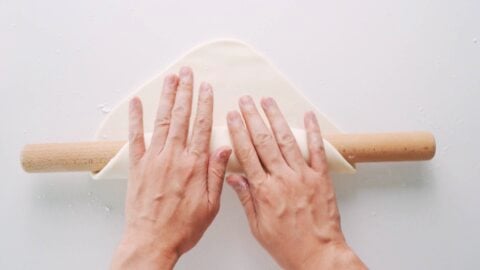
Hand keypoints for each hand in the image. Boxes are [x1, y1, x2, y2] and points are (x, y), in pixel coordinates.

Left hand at [111, 67, 230, 269]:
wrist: (152, 241)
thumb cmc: (182, 227)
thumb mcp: (211, 205)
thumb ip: (217, 174)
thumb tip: (224, 148)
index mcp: (195, 165)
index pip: (203, 127)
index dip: (205, 104)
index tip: (207, 88)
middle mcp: (174, 157)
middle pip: (182, 117)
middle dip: (185, 92)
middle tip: (187, 73)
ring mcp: (154, 159)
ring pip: (162, 121)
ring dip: (167, 98)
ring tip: (170, 79)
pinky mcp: (138, 166)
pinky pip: (135, 137)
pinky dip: (135, 118)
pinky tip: (136, 103)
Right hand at [226, 96, 365, 269]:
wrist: (317, 255)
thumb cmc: (288, 244)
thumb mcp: (257, 226)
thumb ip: (246, 198)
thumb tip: (234, 177)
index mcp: (264, 191)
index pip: (247, 154)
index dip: (238, 133)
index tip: (232, 118)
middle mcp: (282, 179)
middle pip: (264, 141)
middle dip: (252, 118)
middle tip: (245, 101)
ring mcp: (303, 176)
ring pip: (287, 141)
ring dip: (276, 118)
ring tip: (268, 101)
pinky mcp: (321, 178)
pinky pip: (316, 150)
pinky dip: (312, 131)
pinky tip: (307, 116)